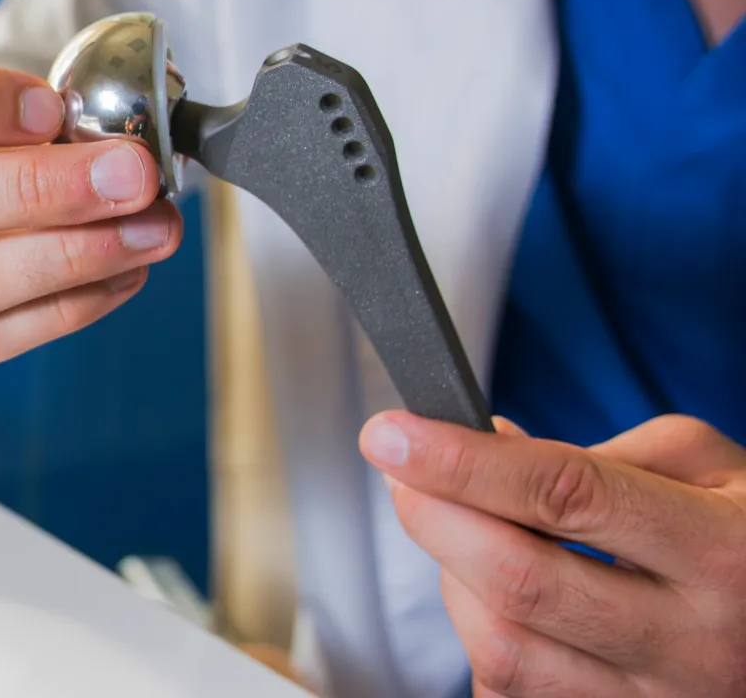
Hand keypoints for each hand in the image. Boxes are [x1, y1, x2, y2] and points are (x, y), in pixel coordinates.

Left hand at [360, 411, 745, 696]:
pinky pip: (514, 695)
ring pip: (505, 651)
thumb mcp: (715, 470)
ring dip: (453, 581)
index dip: (464, 462)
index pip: (568, 496)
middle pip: (521, 582)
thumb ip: (604, 451)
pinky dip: (481, 640)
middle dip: (437, 517)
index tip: (393, 435)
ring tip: (457, 532)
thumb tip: (490, 445)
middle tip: (402, 472)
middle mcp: (694, 640)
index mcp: (722, 553)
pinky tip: (492, 596)